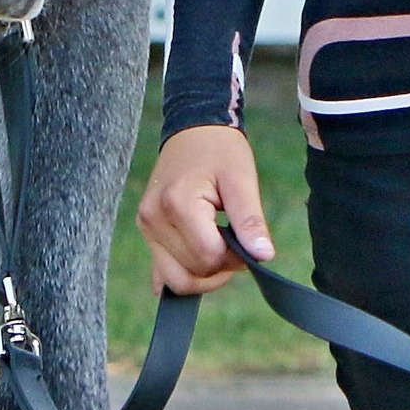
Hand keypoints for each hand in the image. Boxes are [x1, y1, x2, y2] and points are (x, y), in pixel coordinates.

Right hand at [136, 124, 275, 294]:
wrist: (194, 129)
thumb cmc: (220, 150)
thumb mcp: (241, 179)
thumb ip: (250, 220)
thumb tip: (263, 257)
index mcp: (177, 203)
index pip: (209, 257)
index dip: (234, 258)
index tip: (244, 237)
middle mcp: (154, 217)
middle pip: (192, 273)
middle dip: (219, 267)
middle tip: (233, 240)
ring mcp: (146, 225)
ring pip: (175, 280)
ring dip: (202, 274)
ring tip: (217, 246)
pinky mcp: (146, 229)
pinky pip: (161, 271)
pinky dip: (182, 273)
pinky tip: (197, 257)